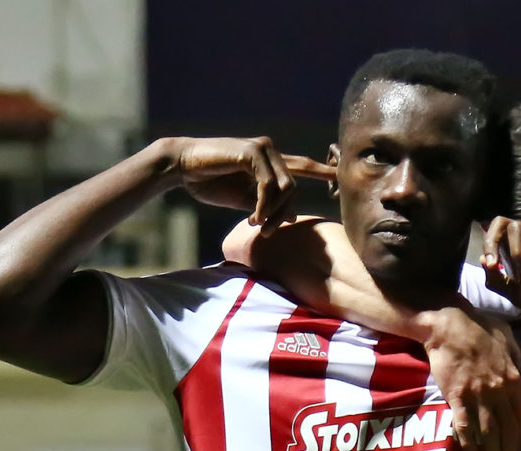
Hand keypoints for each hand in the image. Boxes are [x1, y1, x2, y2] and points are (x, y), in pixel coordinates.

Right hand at [172, 137, 334, 235]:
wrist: (181, 168)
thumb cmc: (209, 182)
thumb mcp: (243, 199)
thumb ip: (267, 205)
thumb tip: (292, 215)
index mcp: (269, 161)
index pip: (302, 167)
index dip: (321, 172)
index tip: (338, 179)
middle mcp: (270, 151)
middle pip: (294, 187)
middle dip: (283, 213)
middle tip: (268, 232)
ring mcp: (263, 148)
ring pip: (285, 187)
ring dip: (274, 212)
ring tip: (259, 226)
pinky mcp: (253, 151)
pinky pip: (269, 184)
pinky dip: (264, 204)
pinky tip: (254, 217)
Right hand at [422, 308, 520, 450]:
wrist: (449, 324)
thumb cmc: (480, 327)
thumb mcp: (509, 340)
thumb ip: (517, 361)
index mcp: (512, 378)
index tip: (520, 446)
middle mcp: (497, 391)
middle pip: (507, 429)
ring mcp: (476, 395)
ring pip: (487, 431)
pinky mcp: (456, 396)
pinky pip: (464, 425)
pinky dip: (467, 443)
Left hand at [481, 217, 520, 338]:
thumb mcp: (517, 295)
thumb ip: (498, 280)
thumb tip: (482, 260)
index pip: (498, 232)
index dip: (489, 244)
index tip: (491, 266)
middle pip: (502, 222)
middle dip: (493, 243)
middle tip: (495, 265)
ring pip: (515, 227)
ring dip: (513, 253)